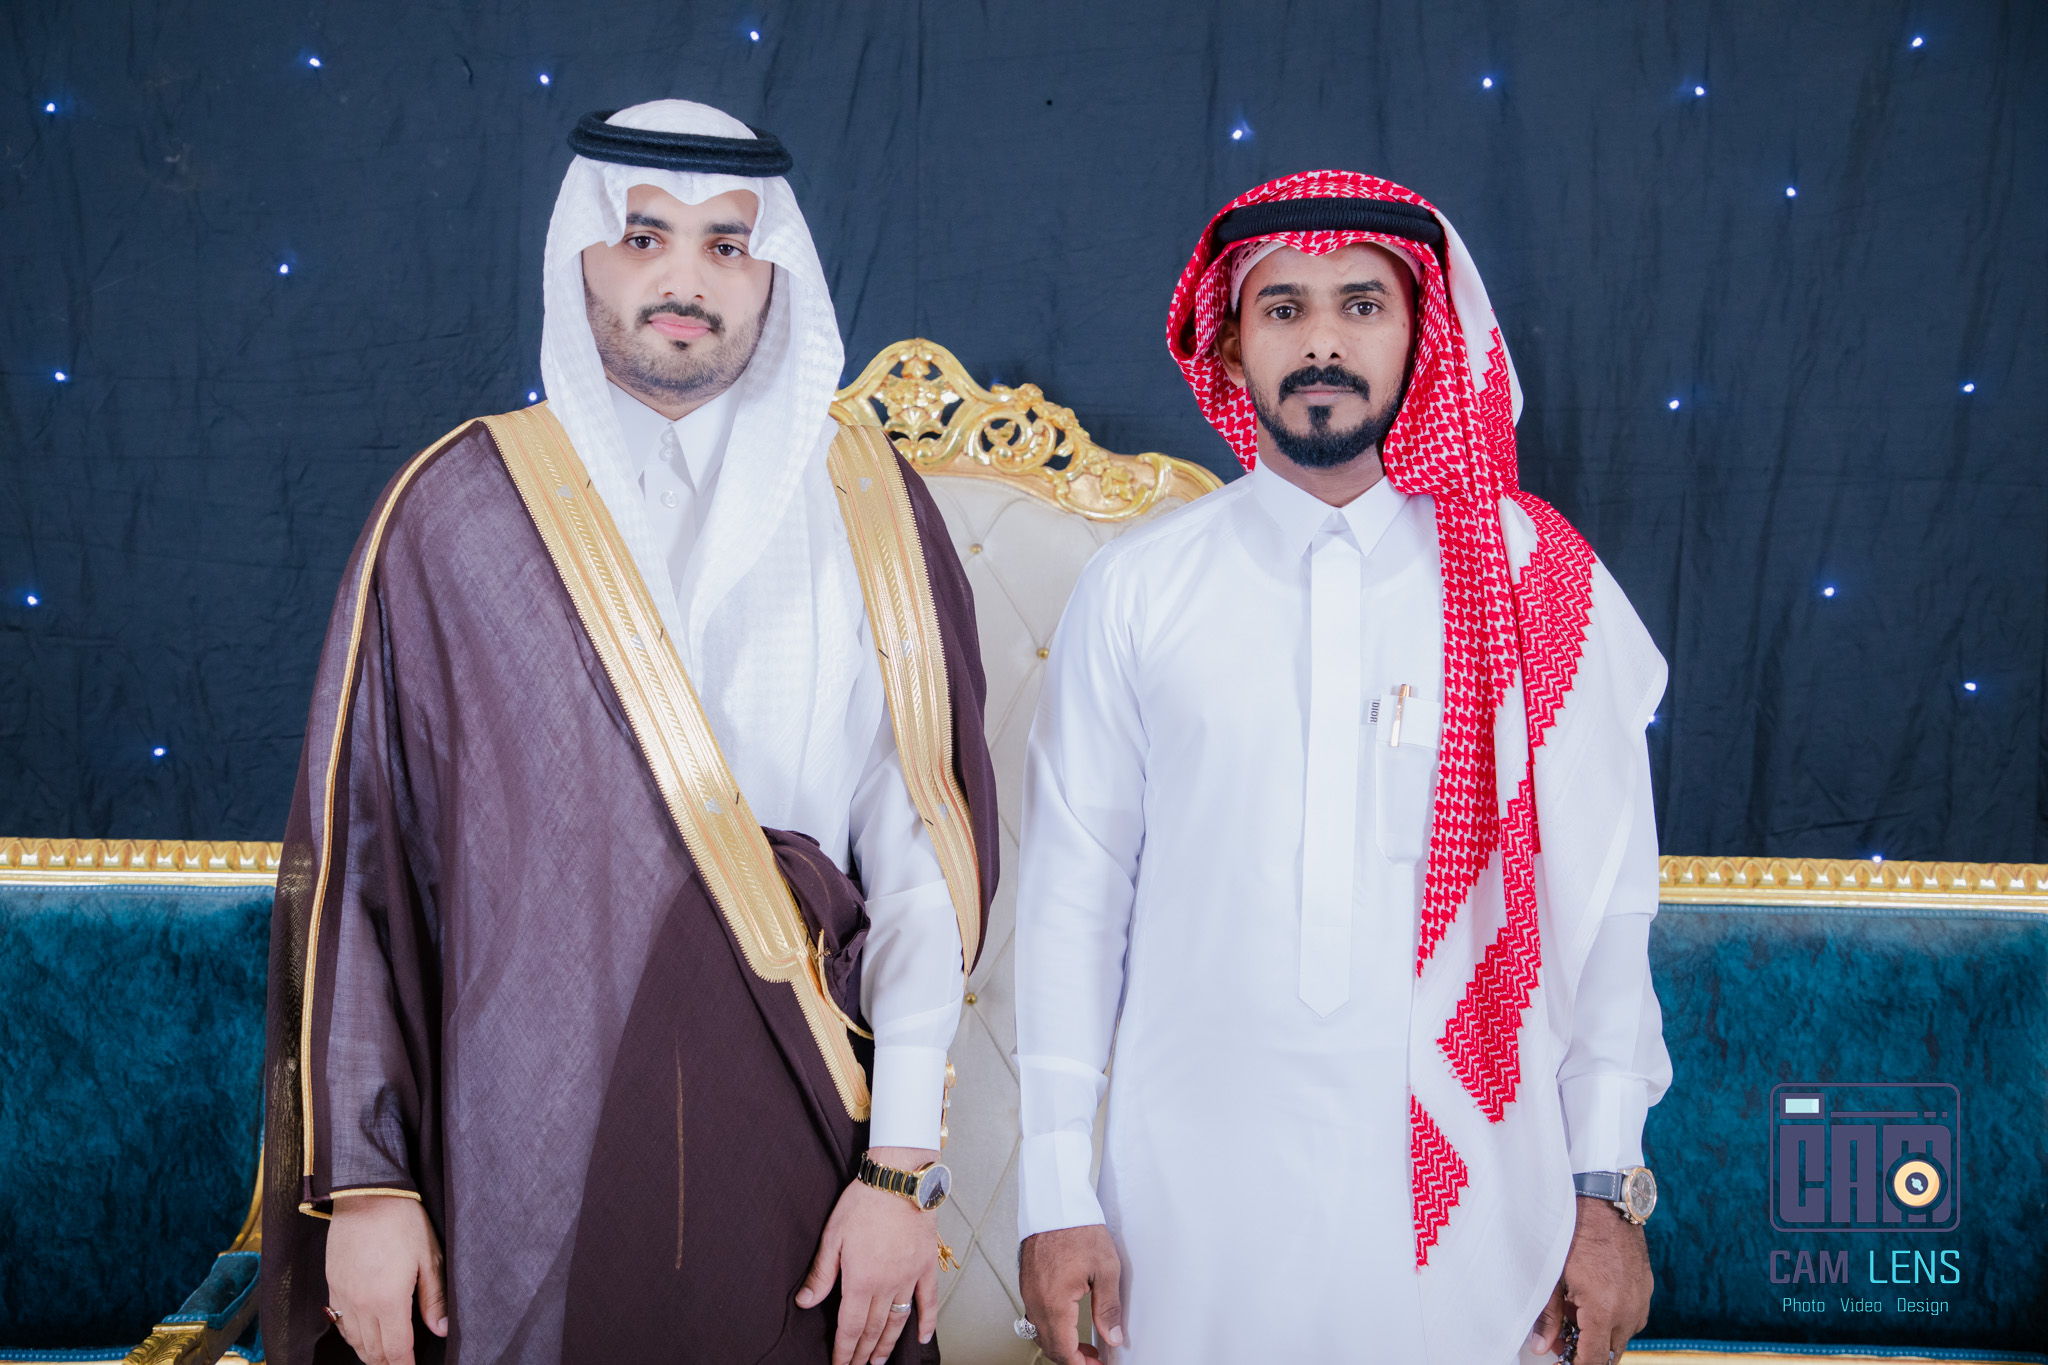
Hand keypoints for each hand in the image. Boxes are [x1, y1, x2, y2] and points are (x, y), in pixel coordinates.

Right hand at [324, 1193, 447, 1364]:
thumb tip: (441, 1329)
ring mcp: (343, 1296)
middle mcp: (361, 1304)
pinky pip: (340, 1322)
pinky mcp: (332, 1285)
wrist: (366, 1196)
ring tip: (385, 1355)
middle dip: (388, 1362)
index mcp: (389, 1300)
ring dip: (370, 1352)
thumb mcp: (428, 1258)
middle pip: (373, 1351)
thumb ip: (435, 1298)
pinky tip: (364, 1333)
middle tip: (402, 1363)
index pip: (396, 1350)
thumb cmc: (403, 1222)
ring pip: (354, 1340)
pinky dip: (352, 1335)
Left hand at [796, 1147, 941, 1364]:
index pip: (850, 1327)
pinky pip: (929, 1300)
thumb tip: (805, 1302)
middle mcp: (887, 1284)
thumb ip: (821, 1273)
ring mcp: (910, 1276)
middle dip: (862, 1352)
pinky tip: (923, 1337)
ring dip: (888, 1344)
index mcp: (861, 1280)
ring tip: (880, 1360)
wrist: (898, 1178)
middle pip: (874, 1329)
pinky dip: (927, 1321)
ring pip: (899, 1320)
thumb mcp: (832, 1236)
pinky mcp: (926, 1265)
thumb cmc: (863, 1202)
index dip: (843, 1350)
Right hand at [1019, 1224, 1123, 1363]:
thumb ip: (1108, 1308)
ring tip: (1084, 1344)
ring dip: (1061, 1343)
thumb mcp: (1106, 1269)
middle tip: (1094, 1359)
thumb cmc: (1078, 1228)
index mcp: (1054, 1302)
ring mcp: (1028, 1292)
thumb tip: (1112, 1337)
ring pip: (1041, 1332)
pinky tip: (1068, 1322)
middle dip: (1072, 1358)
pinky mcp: (1028, 1283)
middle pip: (1049, 1346)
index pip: (1063, 1350)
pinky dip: (1052, 1327)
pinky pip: (1035, 1316)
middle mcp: (1036, 1301)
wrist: (1054, 1202)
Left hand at [1527, 1196, 1652, 1361]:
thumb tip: (1541, 1346)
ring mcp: (1641, 1299)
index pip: (1595, 1361)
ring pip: (1622, 1336)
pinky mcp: (1645, 1288)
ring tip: (1573, 1314)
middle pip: (1611, 1353)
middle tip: (1560, 1341)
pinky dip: (1614, 1318)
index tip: (1563, 1364)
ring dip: (1601, 1335)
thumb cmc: (1576, 1233)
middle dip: (1587, 1352)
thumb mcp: (1554, 1275)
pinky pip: (1632, 1316)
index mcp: (1604, 1311)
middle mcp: (1629, 1310)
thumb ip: (1548, 1316)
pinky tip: (1591, 1301)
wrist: (1606, 1201)